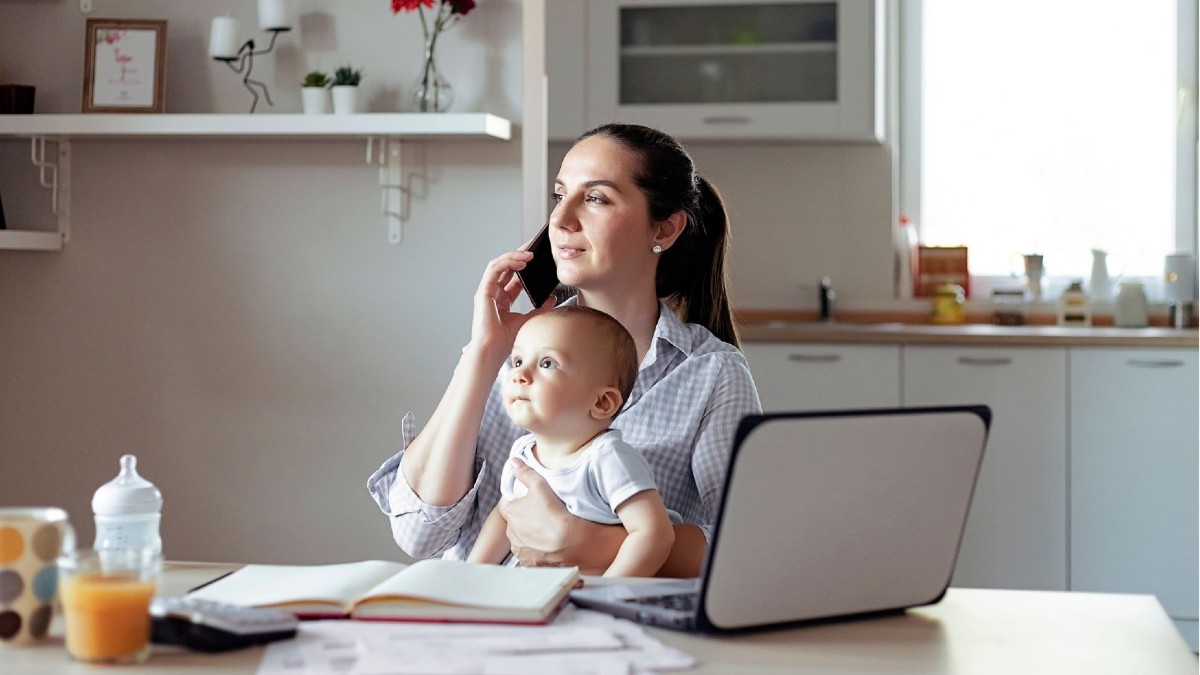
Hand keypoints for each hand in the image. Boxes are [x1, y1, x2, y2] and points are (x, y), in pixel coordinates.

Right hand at [470, 250, 554, 362]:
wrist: (493, 351)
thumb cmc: (506, 341)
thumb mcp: (529, 319)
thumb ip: (540, 308)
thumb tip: (553, 298)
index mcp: (502, 299)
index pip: (514, 275)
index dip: (525, 265)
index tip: (539, 257)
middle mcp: (493, 292)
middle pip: (506, 266)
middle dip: (520, 254)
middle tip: (535, 246)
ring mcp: (487, 291)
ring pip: (499, 264)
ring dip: (515, 255)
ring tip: (530, 253)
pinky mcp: (483, 291)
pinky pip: (494, 269)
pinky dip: (507, 262)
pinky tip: (522, 261)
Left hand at [499, 459, 624, 572]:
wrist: (574, 543)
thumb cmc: (557, 513)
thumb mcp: (541, 486)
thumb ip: (525, 473)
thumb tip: (513, 461)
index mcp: (511, 513)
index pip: (510, 505)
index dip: (522, 503)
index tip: (535, 504)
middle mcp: (511, 534)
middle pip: (517, 523)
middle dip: (527, 520)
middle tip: (546, 517)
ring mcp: (521, 551)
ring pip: (523, 540)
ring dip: (532, 537)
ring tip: (550, 532)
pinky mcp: (530, 565)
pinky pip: (531, 555)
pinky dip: (539, 551)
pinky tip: (552, 546)